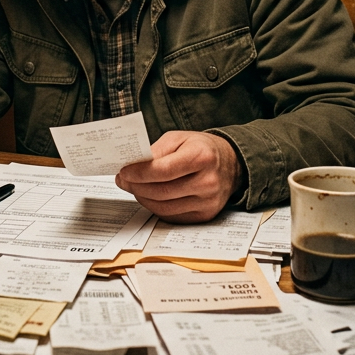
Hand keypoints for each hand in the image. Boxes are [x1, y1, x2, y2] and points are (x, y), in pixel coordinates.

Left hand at [115, 131, 246, 222]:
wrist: (231, 164)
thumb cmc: (201, 148)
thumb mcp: (179, 138)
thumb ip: (156, 151)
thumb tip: (134, 166)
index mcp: (202, 157)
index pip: (163, 171)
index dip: (139, 173)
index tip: (124, 172)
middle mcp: (208, 182)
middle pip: (161, 192)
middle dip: (136, 186)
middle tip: (123, 180)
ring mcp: (208, 202)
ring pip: (163, 207)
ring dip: (143, 198)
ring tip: (134, 187)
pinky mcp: (205, 215)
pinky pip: (172, 216)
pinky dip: (156, 207)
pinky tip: (149, 196)